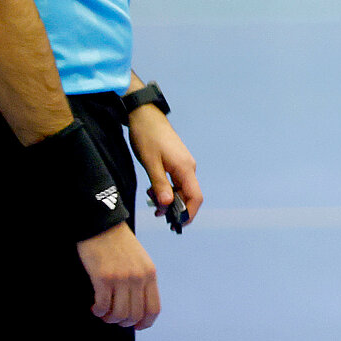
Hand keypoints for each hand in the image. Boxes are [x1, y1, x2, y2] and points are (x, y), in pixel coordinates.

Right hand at [75, 223, 160, 328]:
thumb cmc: (119, 244)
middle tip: (113, 317)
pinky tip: (94, 306)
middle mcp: (139, 278)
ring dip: (109, 318)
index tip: (135, 326)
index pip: (154, 309)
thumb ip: (142, 281)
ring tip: (103, 312)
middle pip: (135, 315)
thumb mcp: (140, 261)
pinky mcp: (103, 278)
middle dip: (123, 322)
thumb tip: (137, 307)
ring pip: (119, 314)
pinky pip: (102, 306)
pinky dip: (98, 311)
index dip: (145, 323)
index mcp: (150, 274)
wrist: (102, 225)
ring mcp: (122, 278)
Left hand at [127, 108, 202, 226]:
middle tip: (157, 213)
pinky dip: (167, 189)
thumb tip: (167, 205)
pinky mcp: (177, 161)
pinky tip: (153, 189)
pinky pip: (177, 181)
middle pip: (189, 195)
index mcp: (185, 168)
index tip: (177, 224)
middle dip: (175, 207)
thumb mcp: (150, 163)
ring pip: (181, 188)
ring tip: (151, 199)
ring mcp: (184, 164)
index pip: (195, 197)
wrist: (145, 116)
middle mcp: (188, 167)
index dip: (189, 213)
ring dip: (169, 198)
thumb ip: (160, 185)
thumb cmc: (147, 137)